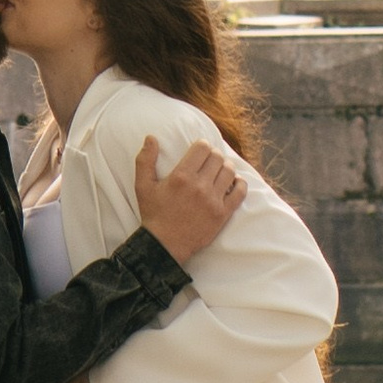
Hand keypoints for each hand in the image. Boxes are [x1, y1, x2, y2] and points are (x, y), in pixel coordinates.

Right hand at [134, 131, 245, 264]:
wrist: (164, 245)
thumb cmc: (153, 214)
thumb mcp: (142, 186)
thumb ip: (145, 160)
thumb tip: (151, 137)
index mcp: (181, 176)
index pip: (202, 148)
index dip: (203, 145)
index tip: (200, 150)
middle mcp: (199, 186)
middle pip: (217, 157)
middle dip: (214, 156)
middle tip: (210, 161)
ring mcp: (213, 200)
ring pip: (229, 172)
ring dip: (226, 168)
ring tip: (220, 171)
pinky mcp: (222, 214)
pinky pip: (240, 192)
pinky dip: (239, 184)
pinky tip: (233, 184)